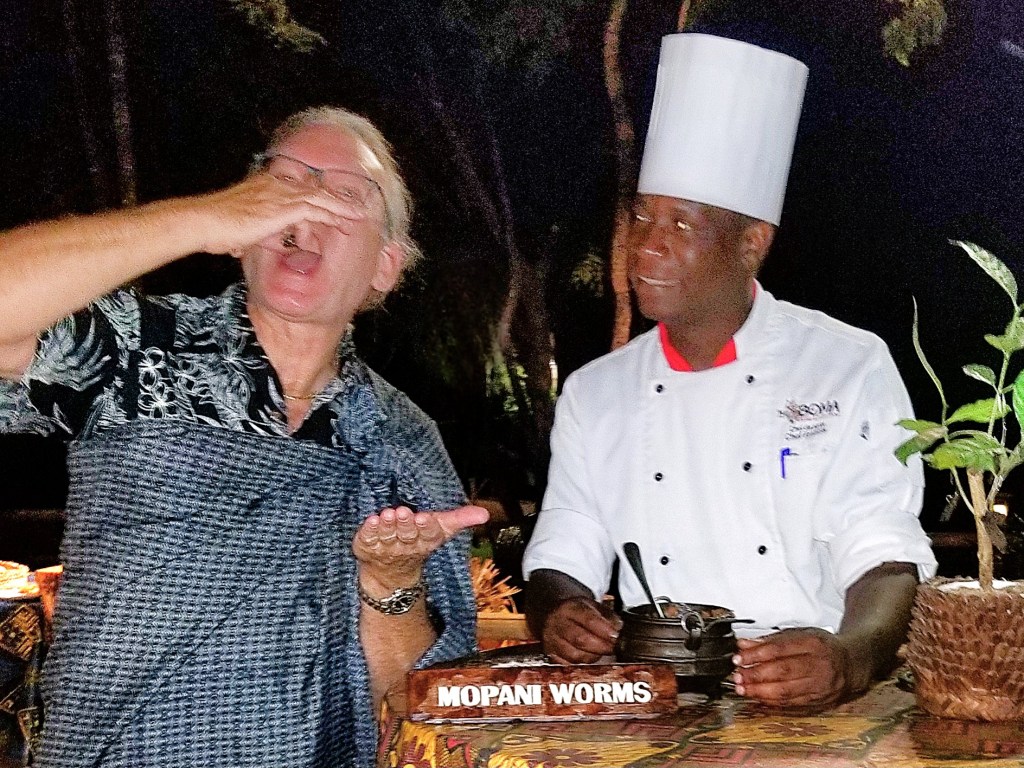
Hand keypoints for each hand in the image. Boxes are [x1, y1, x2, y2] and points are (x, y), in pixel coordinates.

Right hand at [190, 173, 371, 255]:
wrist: (203, 222)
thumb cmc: (213, 228)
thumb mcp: (236, 227)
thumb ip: (247, 232)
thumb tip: (247, 243)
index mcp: (265, 186)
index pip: (300, 189)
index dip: (318, 197)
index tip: (333, 205)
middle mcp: (275, 185)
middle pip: (314, 189)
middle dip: (336, 198)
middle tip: (356, 206)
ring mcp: (279, 194)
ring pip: (320, 197)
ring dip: (341, 207)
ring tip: (360, 214)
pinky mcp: (283, 207)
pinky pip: (316, 208)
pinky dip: (333, 214)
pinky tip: (346, 221)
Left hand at [353, 504, 487, 593]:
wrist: (389, 571)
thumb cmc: (416, 541)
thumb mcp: (439, 530)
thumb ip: (460, 519)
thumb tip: (485, 513)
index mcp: (425, 541)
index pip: (428, 535)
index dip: (426, 527)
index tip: (424, 517)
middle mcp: (405, 546)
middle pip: (407, 535)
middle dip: (405, 525)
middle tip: (404, 512)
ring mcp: (385, 548)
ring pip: (387, 536)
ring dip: (387, 526)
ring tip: (387, 515)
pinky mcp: (366, 547)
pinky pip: (367, 540)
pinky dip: (368, 531)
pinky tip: (370, 521)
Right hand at [542, 597, 621, 664]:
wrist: (552, 613)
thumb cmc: (576, 612)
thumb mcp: (593, 606)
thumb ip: (608, 617)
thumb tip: (618, 629)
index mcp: (569, 608)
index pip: (588, 619)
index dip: (604, 630)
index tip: (615, 636)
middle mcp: (557, 623)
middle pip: (580, 639)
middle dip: (601, 646)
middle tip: (612, 647)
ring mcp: (551, 640)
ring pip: (575, 656)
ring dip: (593, 657)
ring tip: (600, 651)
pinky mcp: (551, 655)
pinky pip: (569, 665)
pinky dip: (582, 664)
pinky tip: (588, 656)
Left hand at [732, 628, 857, 708]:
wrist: (852, 664)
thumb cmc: (823, 647)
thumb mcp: (800, 634)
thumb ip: (771, 640)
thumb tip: (744, 644)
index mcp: (813, 643)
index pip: (780, 649)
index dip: (756, 654)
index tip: (738, 657)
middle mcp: (819, 665)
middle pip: (782, 671)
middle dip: (755, 675)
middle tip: (737, 675)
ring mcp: (820, 686)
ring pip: (786, 691)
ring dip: (759, 691)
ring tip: (742, 688)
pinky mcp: (818, 702)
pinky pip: (791, 703)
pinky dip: (771, 701)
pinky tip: (757, 697)